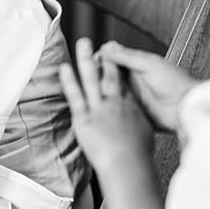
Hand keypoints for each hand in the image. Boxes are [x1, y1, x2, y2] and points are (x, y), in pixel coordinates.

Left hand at [59, 38, 153, 171]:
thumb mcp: (145, 137)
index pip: (124, 83)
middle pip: (110, 75)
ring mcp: (100, 109)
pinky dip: (69, 81)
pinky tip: (64, 68)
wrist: (127, 166)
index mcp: (131, 108)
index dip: (119, 68)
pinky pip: (76, 96)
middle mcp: (116, 104)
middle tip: (101, 43)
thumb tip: (137, 129)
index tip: (114, 56)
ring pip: (92, 79)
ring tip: (83, 42)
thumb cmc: (137, 158)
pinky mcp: (85, 118)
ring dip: (86, 59)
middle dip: (106, 57)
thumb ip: (139, 127)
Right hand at [97, 41, 197, 130]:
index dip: (103, 59)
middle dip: (98, 73)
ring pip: (110, 90)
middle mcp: (133, 80)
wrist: (185, 107)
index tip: (93, 59)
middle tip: (89, 74)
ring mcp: (132, 96)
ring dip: (101, 89)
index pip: (114, 59)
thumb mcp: (149, 64)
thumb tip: (107, 47)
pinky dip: (107, 104)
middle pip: (109, 74)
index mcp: (138, 65)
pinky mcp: (132, 111)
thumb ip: (127, 56)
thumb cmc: (174, 82)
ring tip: (91, 88)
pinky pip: (116, 106)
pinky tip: (99, 104)